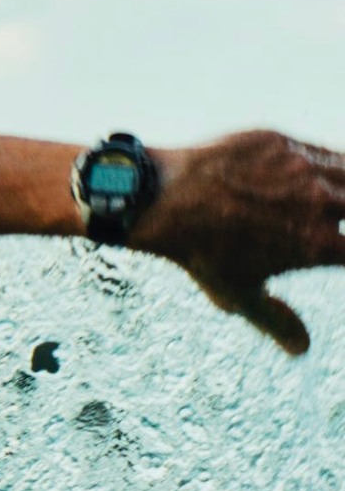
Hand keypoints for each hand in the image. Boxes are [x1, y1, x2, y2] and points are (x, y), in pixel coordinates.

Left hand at [137, 130, 344, 355]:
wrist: (162, 200)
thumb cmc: (199, 253)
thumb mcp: (237, 294)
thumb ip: (276, 320)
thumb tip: (302, 348)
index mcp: (317, 246)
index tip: (339, 257)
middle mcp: (321, 203)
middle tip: (338, 230)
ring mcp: (305, 168)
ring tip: (336, 205)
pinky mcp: (285, 142)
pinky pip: (324, 151)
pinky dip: (333, 164)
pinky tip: (329, 175)